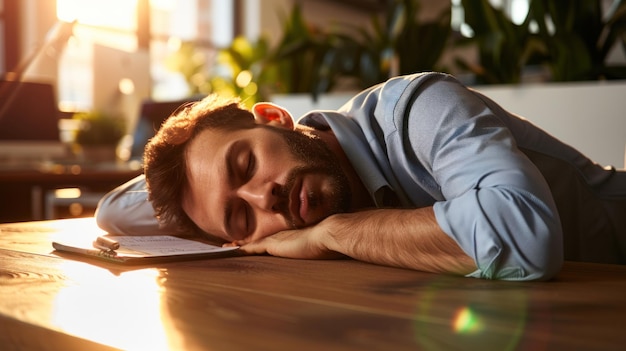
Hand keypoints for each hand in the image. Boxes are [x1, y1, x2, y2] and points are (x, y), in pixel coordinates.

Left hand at [225, 224, 344, 259]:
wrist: (328, 233)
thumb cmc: (329, 241)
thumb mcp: (322, 246)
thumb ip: (318, 247)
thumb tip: (325, 249)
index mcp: (289, 237)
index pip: (270, 241)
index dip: (258, 242)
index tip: (249, 243)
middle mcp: (280, 237)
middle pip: (257, 241)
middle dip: (243, 243)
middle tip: (229, 244)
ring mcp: (276, 240)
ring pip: (252, 244)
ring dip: (238, 246)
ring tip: (224, 248)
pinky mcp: (272, 245)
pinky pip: (251, 248)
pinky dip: (240, 249)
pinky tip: (231, 251)